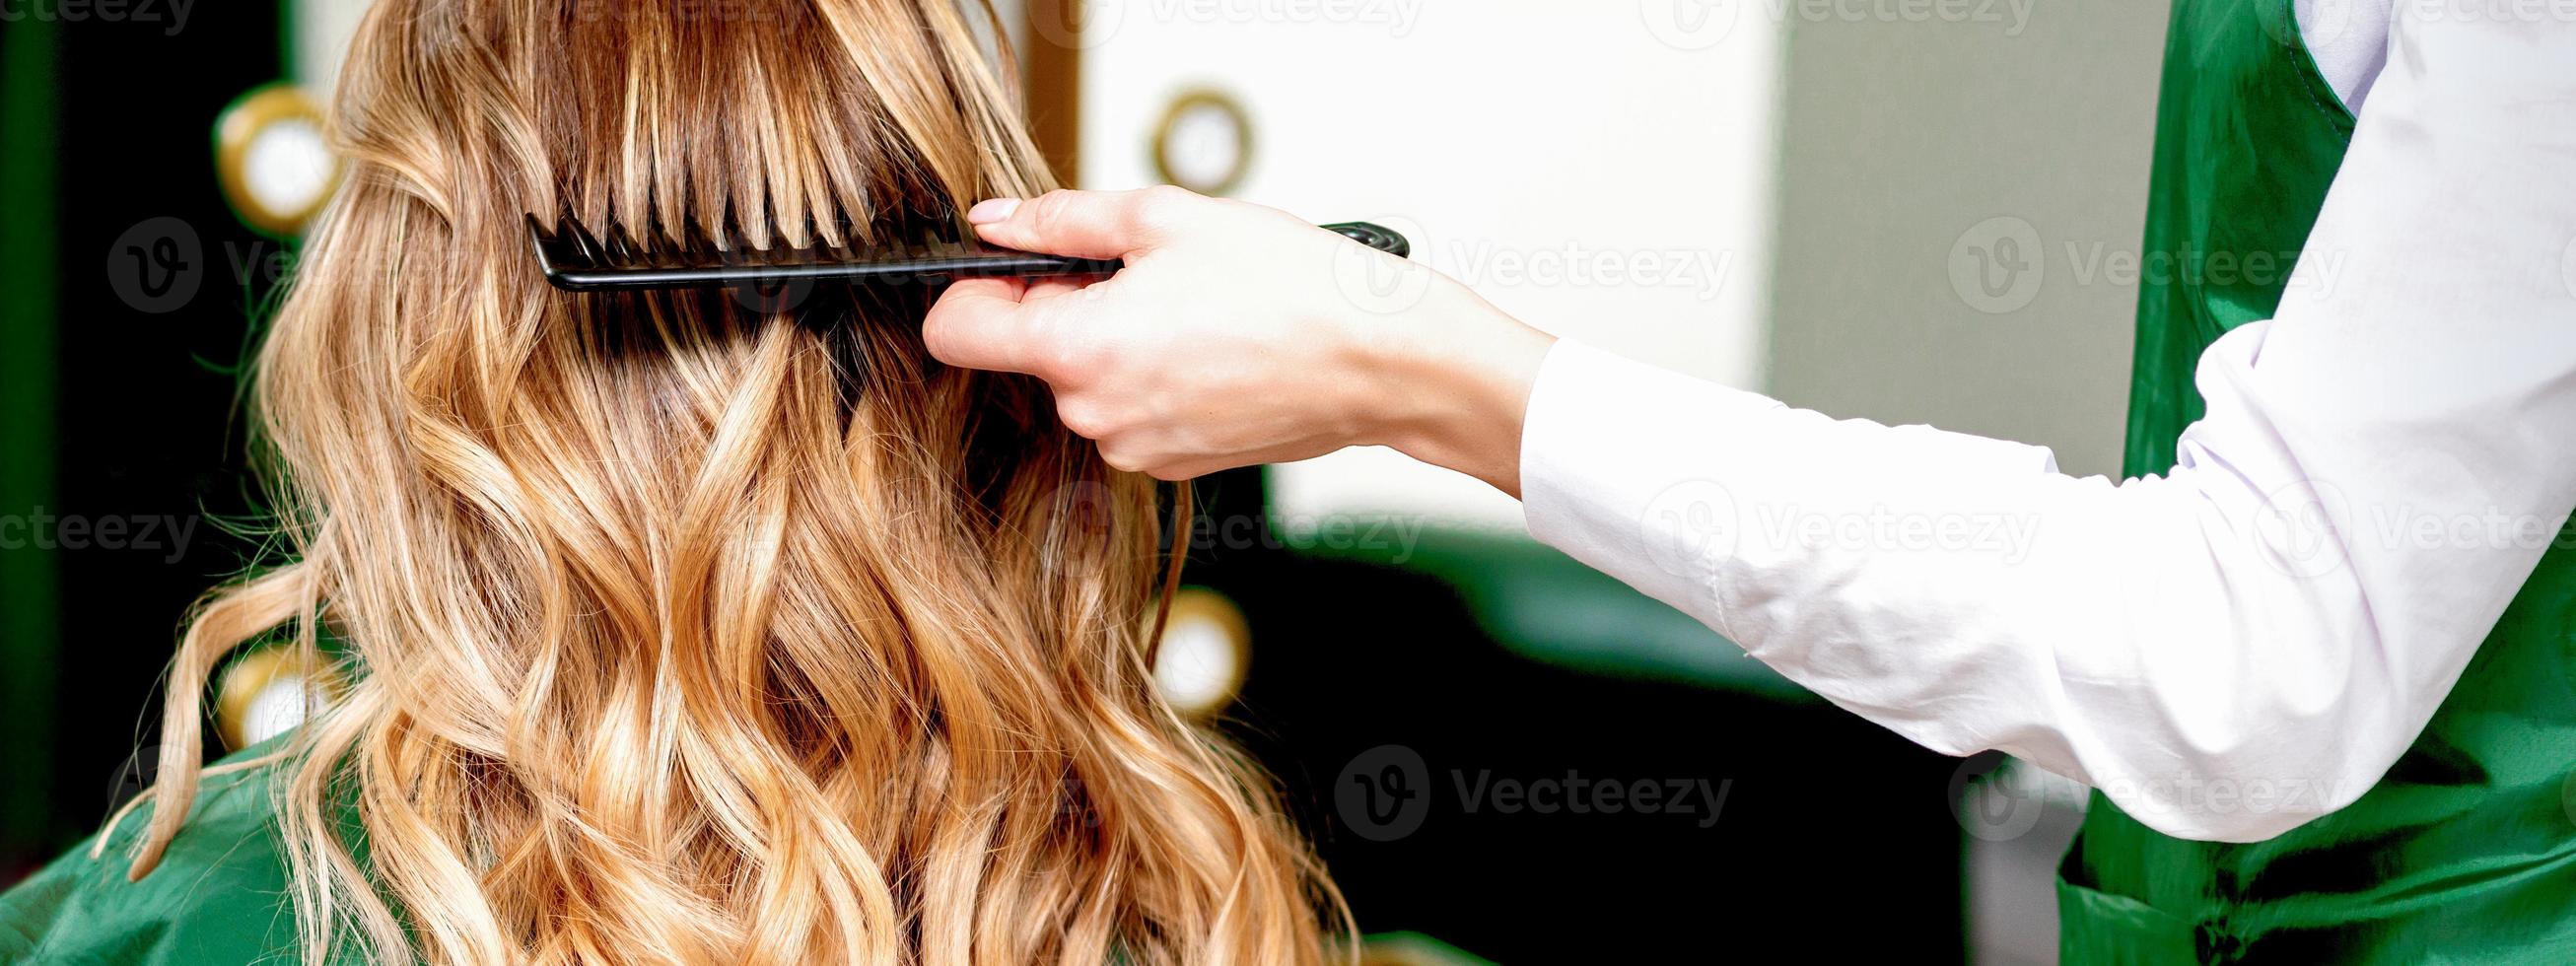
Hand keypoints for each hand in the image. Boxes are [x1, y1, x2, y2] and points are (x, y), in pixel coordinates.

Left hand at [922, 186, 1554, 492]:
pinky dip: (1155, 377)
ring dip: (1116, 343)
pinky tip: (1213, 348)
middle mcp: (1097, 416)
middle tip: (1145, 275)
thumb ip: (1061, 220)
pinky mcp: (1174, 465)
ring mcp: (1136, 449)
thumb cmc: (1292, 287)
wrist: (1379, 360)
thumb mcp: (1166, 217)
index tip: (1015, 266)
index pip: (955, 331)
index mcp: (1079, 350)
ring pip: (1085, 383)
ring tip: (1193, 311)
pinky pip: (1132, 411)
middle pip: (1030, 355)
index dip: (976, 286)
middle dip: (1068, 309)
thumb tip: (997, 222)